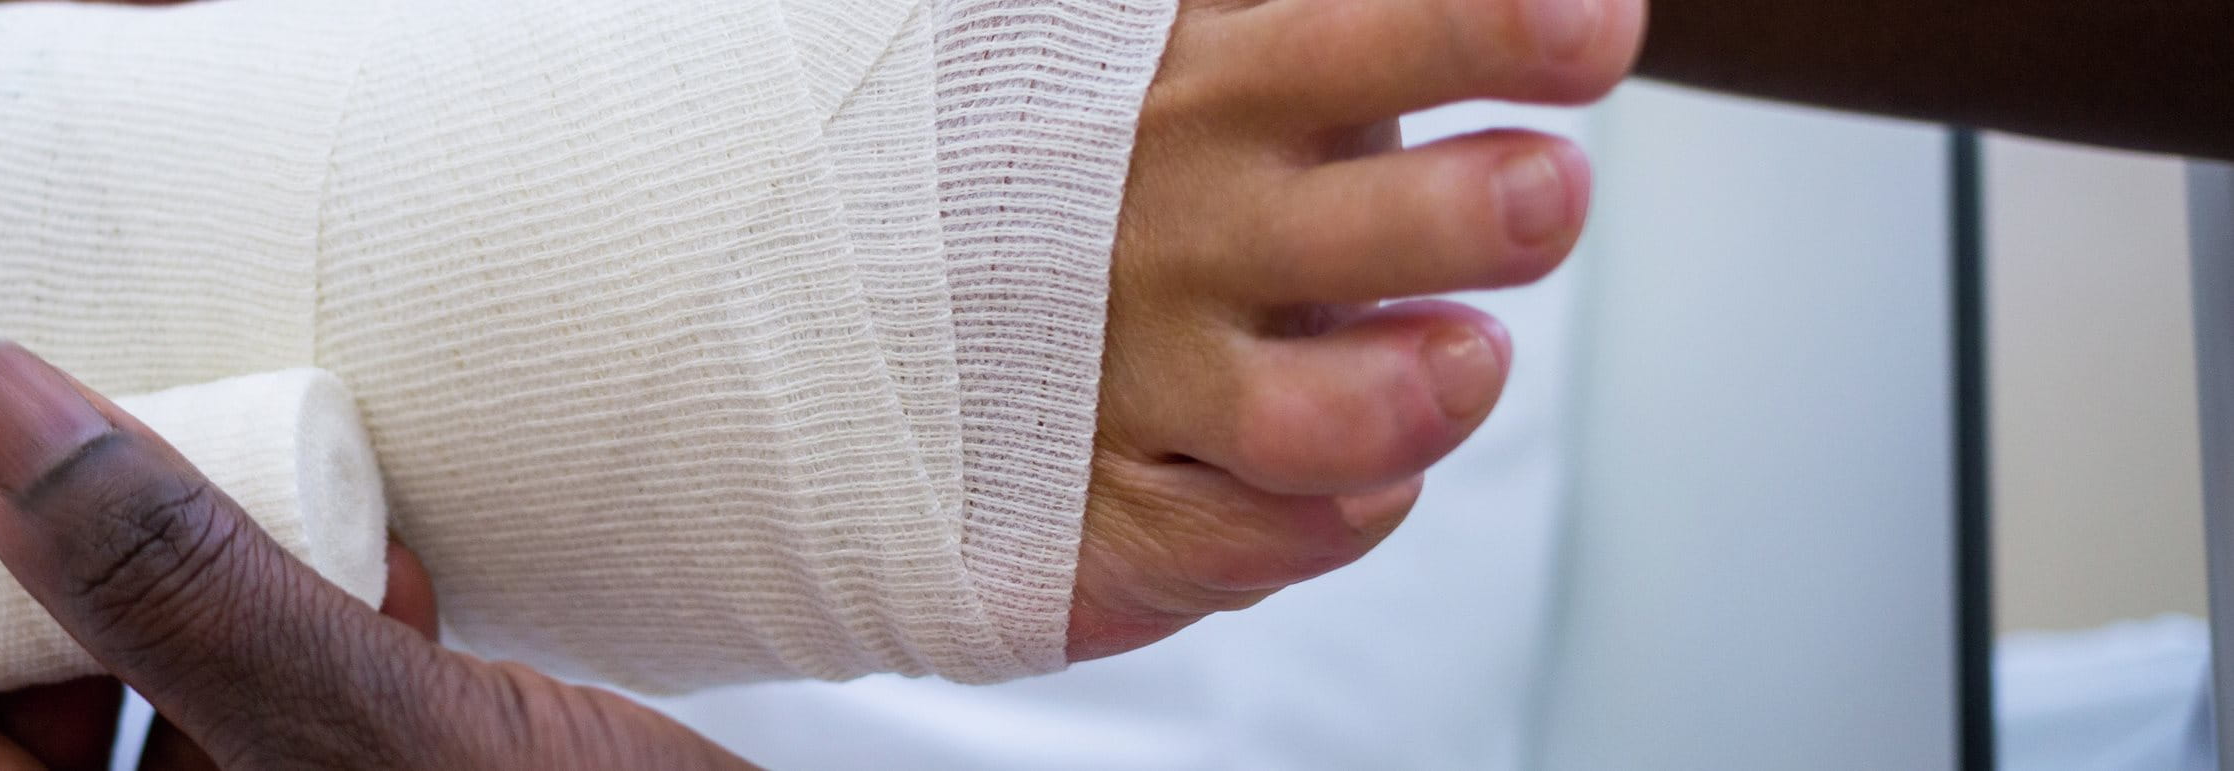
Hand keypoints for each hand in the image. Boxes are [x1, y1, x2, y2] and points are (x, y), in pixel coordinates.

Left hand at [0, 342, 751, 769]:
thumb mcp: (373, 733)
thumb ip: (181, 591)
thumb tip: (0, 424)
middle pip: (37, 736)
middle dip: (63, 595)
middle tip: (82, 466)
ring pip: (178, 720)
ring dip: (204, 600)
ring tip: (253, 500)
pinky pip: (306, 731)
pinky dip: (329, 642)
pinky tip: (394, 582)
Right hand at [1076, 0, 1639, 656]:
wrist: (865, 300)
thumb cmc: (1101, 157)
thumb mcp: (1183, 39)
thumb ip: (1337, 22)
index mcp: (1212, 77)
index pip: (1370, 36)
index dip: (1489, 28)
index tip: (1593, 29)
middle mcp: (1174, 224)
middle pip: (1356, 226)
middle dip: (1474, 212)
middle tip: (1547, 195)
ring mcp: (1134, 374)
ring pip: (1304, 418)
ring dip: (1410, 399)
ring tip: (1467, 356)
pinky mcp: (1108, 509)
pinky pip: (1248, 540)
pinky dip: (1331, 518)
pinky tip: (1366, 482)